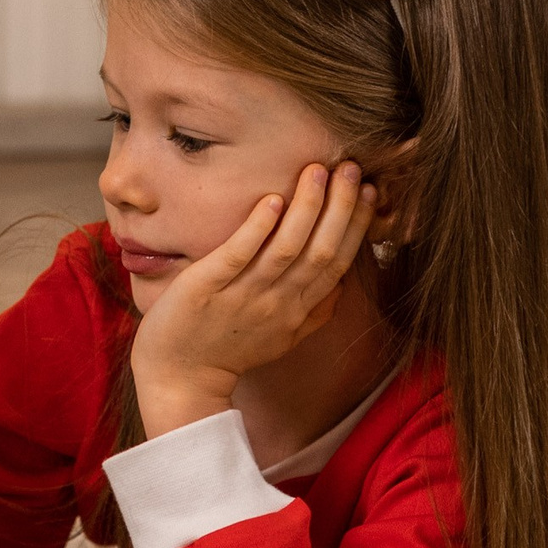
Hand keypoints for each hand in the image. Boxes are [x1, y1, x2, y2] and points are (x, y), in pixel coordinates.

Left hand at [130, 162, 376, 437]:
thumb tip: (344, 284)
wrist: (179, 380)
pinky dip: (258, 229)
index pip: (338, 262)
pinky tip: (272, 201)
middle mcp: (277, 303)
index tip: (368, 190)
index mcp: (297, 310)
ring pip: (286, 250)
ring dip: (306, 209)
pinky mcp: (206, 288)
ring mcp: (242, 295)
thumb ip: (314, 311)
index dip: (356, 225)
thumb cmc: (228, 350)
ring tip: (317, 171)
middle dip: (340, 208)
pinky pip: (238, 256)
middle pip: (321, 252)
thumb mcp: (282, 336)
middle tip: (350, 167)